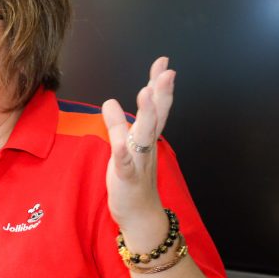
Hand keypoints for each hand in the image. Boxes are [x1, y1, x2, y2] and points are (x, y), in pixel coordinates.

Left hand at [101, 56, 174, 243]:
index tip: (163, 63)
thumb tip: (111, 101)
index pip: (155, 107)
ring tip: (146, 93)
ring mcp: (139, 162)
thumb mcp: (122, 147)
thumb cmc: (132, 179)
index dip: (158, 85)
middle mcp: (146, 147)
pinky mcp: (128, 178)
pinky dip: (122, 153)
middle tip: (167, 72)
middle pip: (156, 116)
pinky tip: (120, 143)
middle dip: (161, 94)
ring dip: (146, 115)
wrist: (140, 215)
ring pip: (143, 136)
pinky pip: (126, 164)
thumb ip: (117, 124)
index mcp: (146, 138)